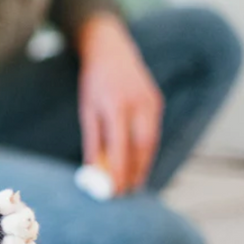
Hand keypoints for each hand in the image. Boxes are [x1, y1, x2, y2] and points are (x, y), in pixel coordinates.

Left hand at [77, 14, 162, 193]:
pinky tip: (138, 163)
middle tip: (126, 192)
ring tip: (133, 183)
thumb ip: (93, 141)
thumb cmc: (94, 83)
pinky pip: (153, 132)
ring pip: (151, 141)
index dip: (119, 170)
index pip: (121, 146)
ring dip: (143, 165)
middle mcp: (138, 103)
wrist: (112, 50)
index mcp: (116, 105)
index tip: (114, 190)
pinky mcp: (156, 102)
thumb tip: (94, 172)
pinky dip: (146, 150)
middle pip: (142, 147)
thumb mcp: (87, 110)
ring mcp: (151, 101)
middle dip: (136, 173)